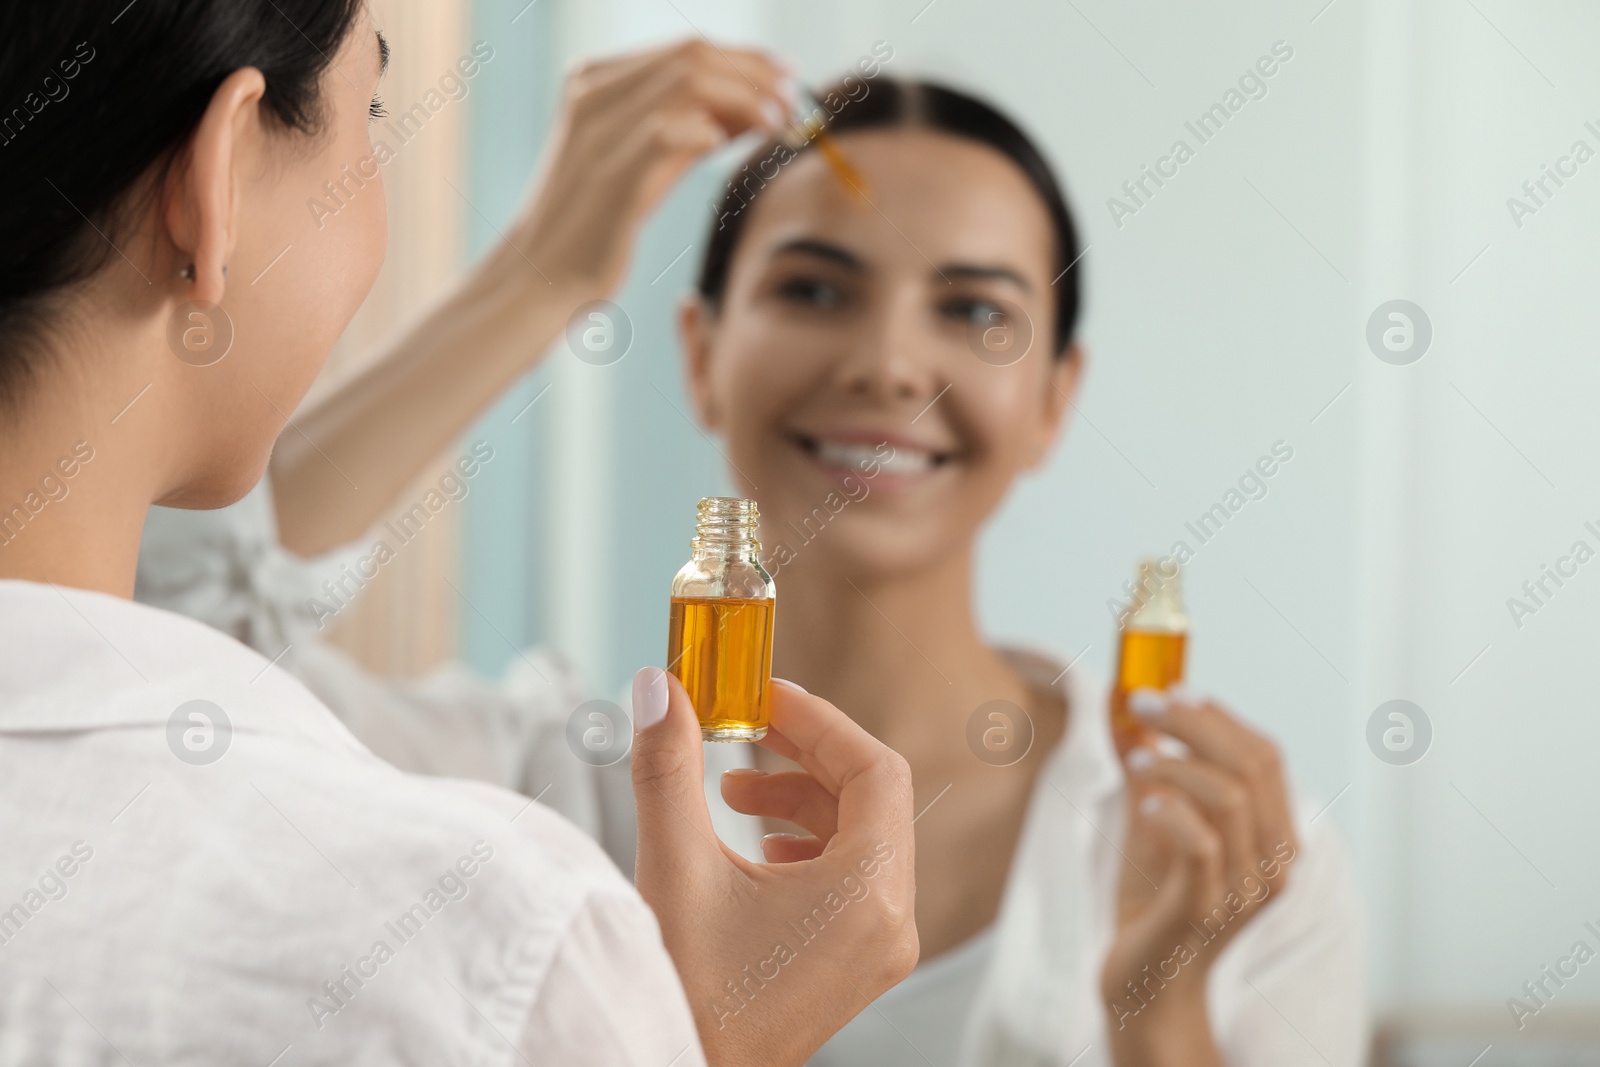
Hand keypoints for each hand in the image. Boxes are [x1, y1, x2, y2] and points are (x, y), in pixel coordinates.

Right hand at [502, 40, 790, 299]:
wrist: (543, 273)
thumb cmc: (598, 221)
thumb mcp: (646, 163)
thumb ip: (690, 128)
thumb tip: (754, 105)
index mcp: (596, 81)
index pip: (684, 48)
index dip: (745, 56)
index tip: (787, 74)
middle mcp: (593, 94)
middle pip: (692, 55)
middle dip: (754, 73)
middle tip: (793, 100)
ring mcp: (599, 131)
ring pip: (687, 82)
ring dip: (744, 98)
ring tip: (777, 123)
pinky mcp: (611, 175)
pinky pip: (666, 133)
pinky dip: (705, 131)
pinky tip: (725, 144)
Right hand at [630, 668, 917, 1066]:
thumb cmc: (683, 993)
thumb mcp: (675, 866)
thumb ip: (670, 766)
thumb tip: (661, 688)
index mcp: (869, 894)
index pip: (876, 771)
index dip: (821, 722)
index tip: (766, 696)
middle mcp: (890, 923)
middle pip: (872, 800)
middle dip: (805, 756)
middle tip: (745, 728)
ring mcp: (878, 949)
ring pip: (861, 838)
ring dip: (800, 800)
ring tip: (731, 794)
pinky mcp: (853, 966)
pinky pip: (852, 879)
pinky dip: (808, 844)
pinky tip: (758, 846)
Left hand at [1101, 688, 1298, 1065]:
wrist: (1145, 982)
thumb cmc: (1152, 898)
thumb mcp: (1151, 820)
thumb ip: (1149, 766)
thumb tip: (1124, 706)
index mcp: (1272, 835)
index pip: (1266, 756)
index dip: (1221, 715)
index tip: (1173, 688)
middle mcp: (1272, 862)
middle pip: (1255, 764)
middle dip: (1196, 721)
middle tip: (1144, 701)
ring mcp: (1243, 888)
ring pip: (1231, 797)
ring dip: (1177, 762)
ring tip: (1136, 758)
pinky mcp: (1204, 910)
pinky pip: (1201, 844)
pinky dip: (1170, 809)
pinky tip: (1143, 800)